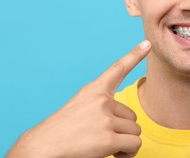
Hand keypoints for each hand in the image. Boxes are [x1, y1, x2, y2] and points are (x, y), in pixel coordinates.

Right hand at [7, 40, 151, 157]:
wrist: (40, 149)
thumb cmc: (60, 132)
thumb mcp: (79, 109)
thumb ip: (101, 106)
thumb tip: (126, 120)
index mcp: (93, 90)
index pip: (117, 69)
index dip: (134, 55)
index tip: (147, 44)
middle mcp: (101, 100)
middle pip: (132, 115)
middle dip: (122, 130)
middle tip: (103, 138)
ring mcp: (105, 118)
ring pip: (135, 130)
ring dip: (125, 142)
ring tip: (105, 147)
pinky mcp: (108, 137)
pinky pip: (134, 144)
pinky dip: (128, 153)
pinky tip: (115, 154)